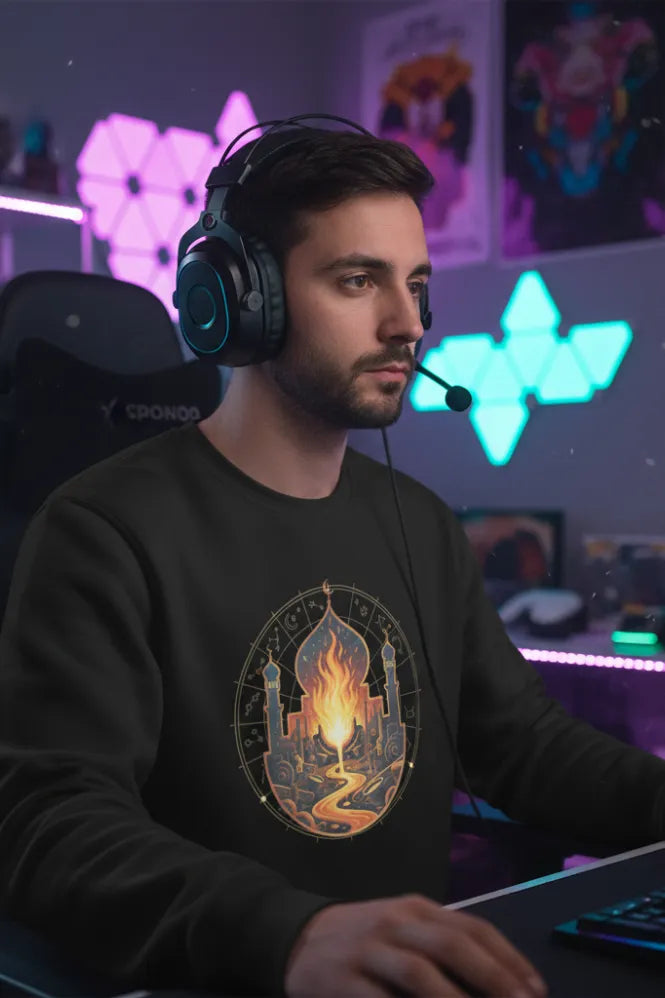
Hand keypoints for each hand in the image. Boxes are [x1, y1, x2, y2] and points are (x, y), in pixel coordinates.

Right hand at [284, 894, 546, 997]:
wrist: (297, 938)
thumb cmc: (365, 938)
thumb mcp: (403, 928)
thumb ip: (442, 946)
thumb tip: (499, 981)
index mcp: (416, 908)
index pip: (472, 928)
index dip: (508, 958)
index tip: (536, 990)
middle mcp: (396, 923)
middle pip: (451, 945)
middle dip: (493, 978)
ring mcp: (368, 950)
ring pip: (419, 973)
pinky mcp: (343, 980)